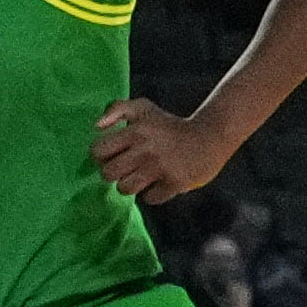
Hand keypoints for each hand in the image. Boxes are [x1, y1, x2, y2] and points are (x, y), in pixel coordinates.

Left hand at [89, 97, 229, 209]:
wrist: (210, 136)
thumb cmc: (170, 124)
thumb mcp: (143, 108)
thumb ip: (117, 109)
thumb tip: (96, 127)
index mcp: (134, 131)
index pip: (98, 151)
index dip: (101, 156)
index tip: (113, 155)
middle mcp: (145, 149)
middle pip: (108, 174)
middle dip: (114, 173)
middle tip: (126, 169)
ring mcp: (160, 167)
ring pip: (125, 188)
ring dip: (130, 186)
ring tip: (140, 177)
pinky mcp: (175, 182)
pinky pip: (149, 198)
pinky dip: (152, 194)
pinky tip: (159, 183)